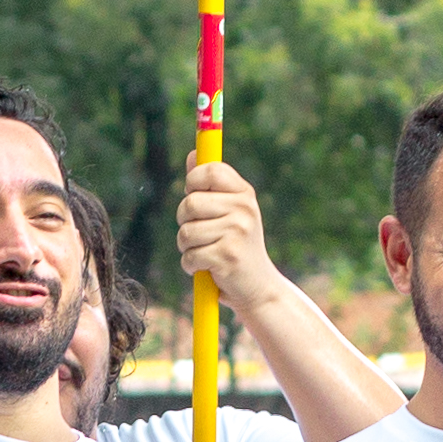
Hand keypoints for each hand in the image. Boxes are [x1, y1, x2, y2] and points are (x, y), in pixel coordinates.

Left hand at [174, 160, 290, 312]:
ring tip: (204, 252)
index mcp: (244, 194)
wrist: (258, 286)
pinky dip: (191, 265)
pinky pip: (190, 255)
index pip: (210, 171)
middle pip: (190, 203)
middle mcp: (244, 209)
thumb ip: (210, 186)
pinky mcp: (227, 256)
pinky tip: (207, 269)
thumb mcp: (229, 211)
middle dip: (184, 221)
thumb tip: (193, 155)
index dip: (193, 182)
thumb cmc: (237, 246)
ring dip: (187, 247)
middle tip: (198, 234)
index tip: (194, 195)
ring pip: (186, 232)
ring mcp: (237, 232)